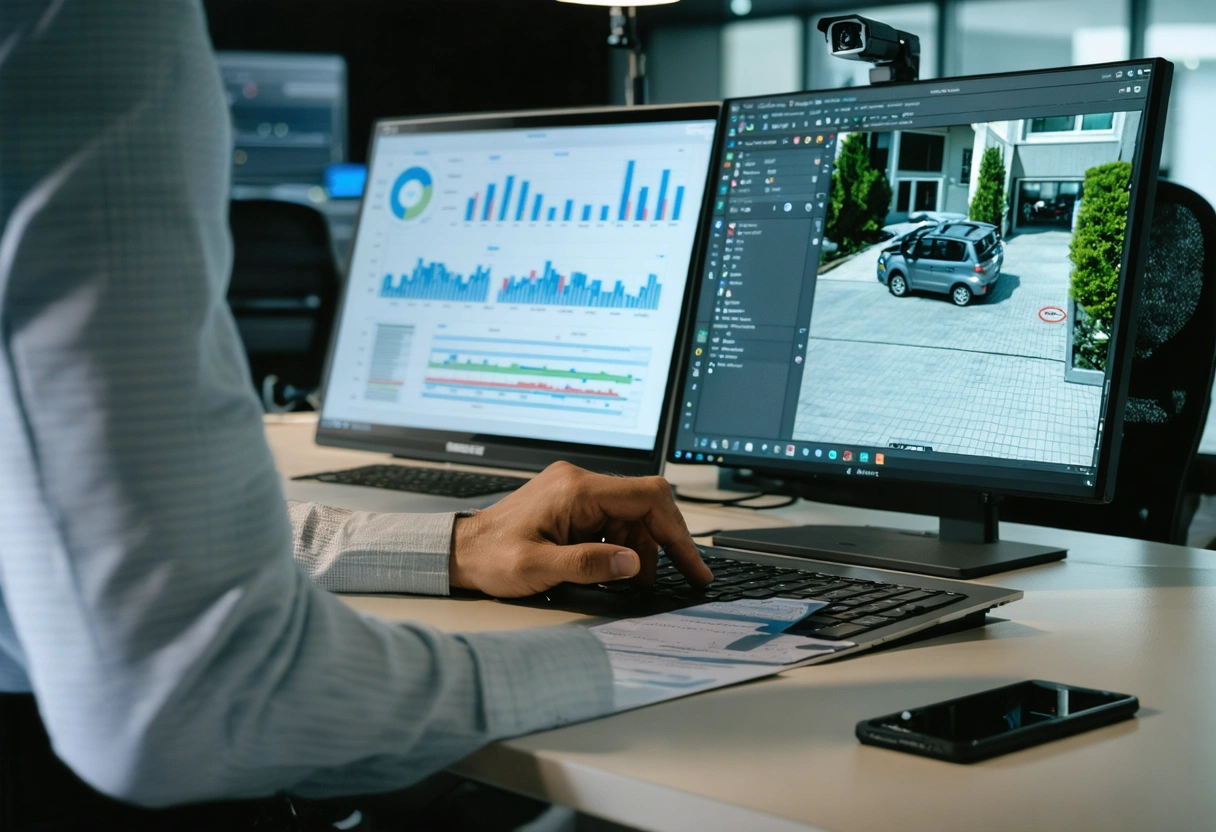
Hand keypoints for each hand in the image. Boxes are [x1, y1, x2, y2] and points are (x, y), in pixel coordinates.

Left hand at [450, 461, 711, 597]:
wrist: (460, 552)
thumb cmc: (490, 557)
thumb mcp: (537, 567)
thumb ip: (588, 564)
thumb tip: (634, 563)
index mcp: (576, 490)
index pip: (647, 497)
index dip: (676, 531)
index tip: (692, 564)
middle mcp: (579, 483)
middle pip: (645, 504)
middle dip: (666, 542)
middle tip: (684, 576)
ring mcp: (576, 493)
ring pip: (631, 515)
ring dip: (643, 548)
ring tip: (640, 583)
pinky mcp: (572, 506)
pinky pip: (613, 521)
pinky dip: (624, 547)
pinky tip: (620, 570)